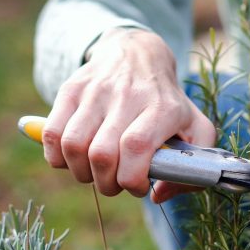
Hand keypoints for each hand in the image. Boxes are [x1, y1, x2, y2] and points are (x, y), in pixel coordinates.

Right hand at [41, 28, 216, 202]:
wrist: (138, 54)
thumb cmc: (167, 103)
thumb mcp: (196, 128)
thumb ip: (191, 170)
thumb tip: (157, 194)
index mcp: (162, 108)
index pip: (136, 147)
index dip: (132, 178)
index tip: (138, 186)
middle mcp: (128, 96)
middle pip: (102, 154)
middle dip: (106, 183)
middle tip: (115, 182)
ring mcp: (96, 91)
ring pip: (73, 146)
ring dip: (81, 173)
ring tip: (94, 172)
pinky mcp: (70, 89)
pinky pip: (52, 133)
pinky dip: (57, 157)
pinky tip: (73, 158)